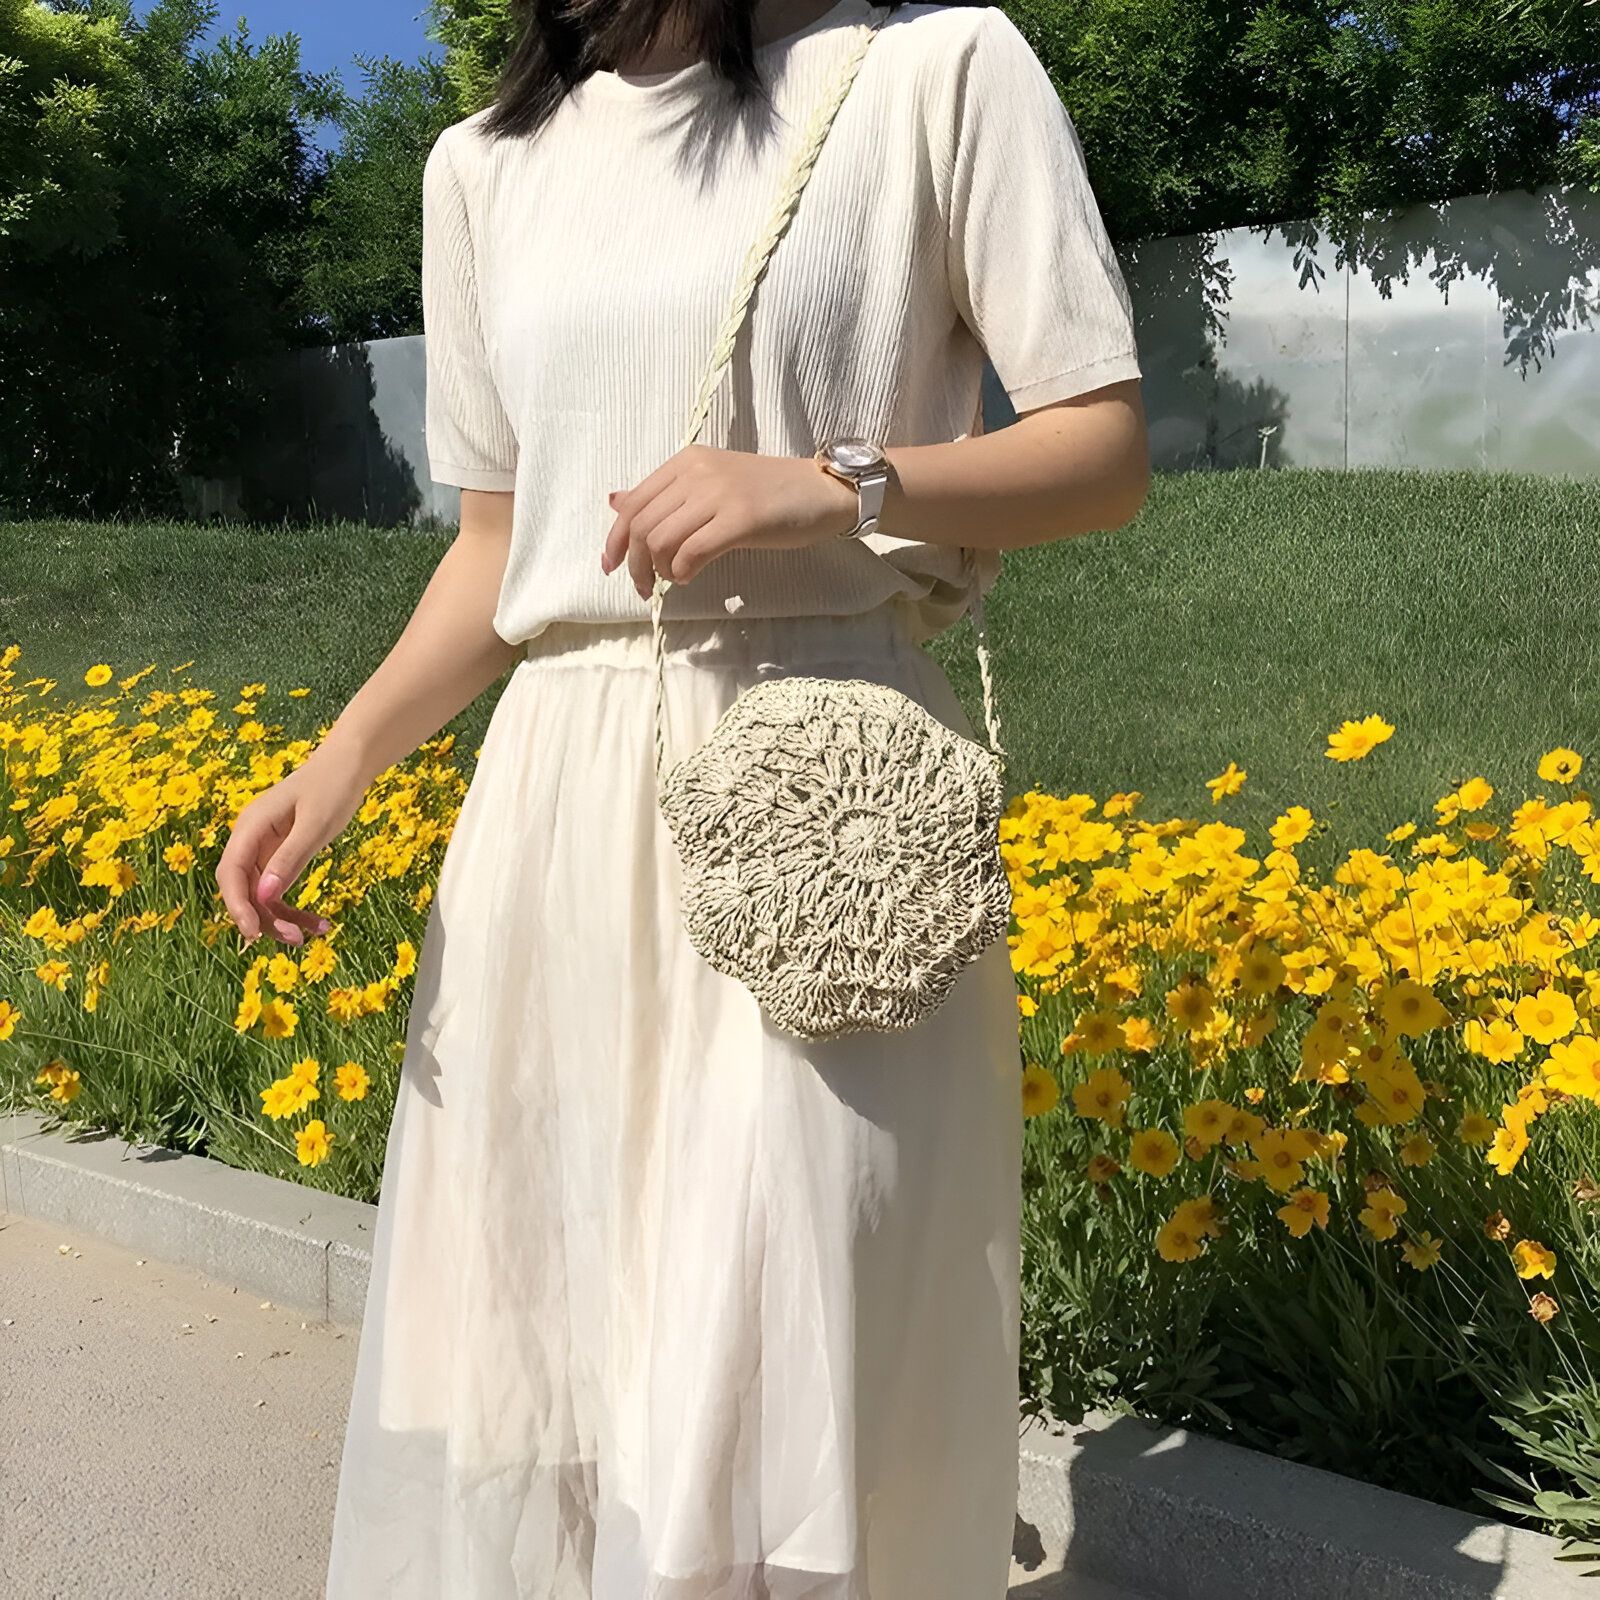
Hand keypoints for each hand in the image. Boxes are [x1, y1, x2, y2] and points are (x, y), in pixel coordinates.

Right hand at [214, 747, 369, 945]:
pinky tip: (318, 924)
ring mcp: (265, 849)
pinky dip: (294, 908)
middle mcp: (251, 840)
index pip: (231, 872)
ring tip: (310, 934)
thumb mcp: (315, 823)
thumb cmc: (332, 786)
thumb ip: (290, 857)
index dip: (237, 905)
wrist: (348, 765)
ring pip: (262, 895)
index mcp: (251, 826)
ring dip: (281, 918)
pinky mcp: (281, 856)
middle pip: (244, 889)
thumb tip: (264, 896)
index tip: (253, 932)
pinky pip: (280, 889)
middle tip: (294, 939)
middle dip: (263, 917)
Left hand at [598, 444, 861, 598]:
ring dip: (659, 570)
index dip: (615, 539)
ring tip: (673, 580)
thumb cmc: (768, 493)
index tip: (612, 566)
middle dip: (635, 564)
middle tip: (644, 587)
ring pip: (662, 540)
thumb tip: (615, 503)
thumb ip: (666, 494)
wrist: (821, 491)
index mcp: (686, 461)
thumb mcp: (710, 483)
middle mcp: (697, 472)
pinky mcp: (741, 519)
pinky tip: (690, 577)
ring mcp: (719, 494)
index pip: (633, 502)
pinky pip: (692, 552)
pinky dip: (682, 572)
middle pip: (643, 525)